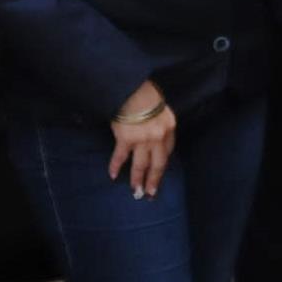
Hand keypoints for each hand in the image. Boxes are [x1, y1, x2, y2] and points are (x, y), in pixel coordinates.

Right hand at [109, 80, 176, 198]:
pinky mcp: (126, 139)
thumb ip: (158, 121)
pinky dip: (116, 166)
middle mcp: (158, 137)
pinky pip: (121, 157)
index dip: (162, 163)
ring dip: (138, 179)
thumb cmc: (145, 92)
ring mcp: (143, 139)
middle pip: (158, 164)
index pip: (167, 150)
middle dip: (154, 180)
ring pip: (141, 165)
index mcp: (169, 127)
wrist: (132, 88)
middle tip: (151, 193)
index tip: (159, 172)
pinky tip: (113, 175)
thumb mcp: (159, 106)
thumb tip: (151, 130)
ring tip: (136, 191)